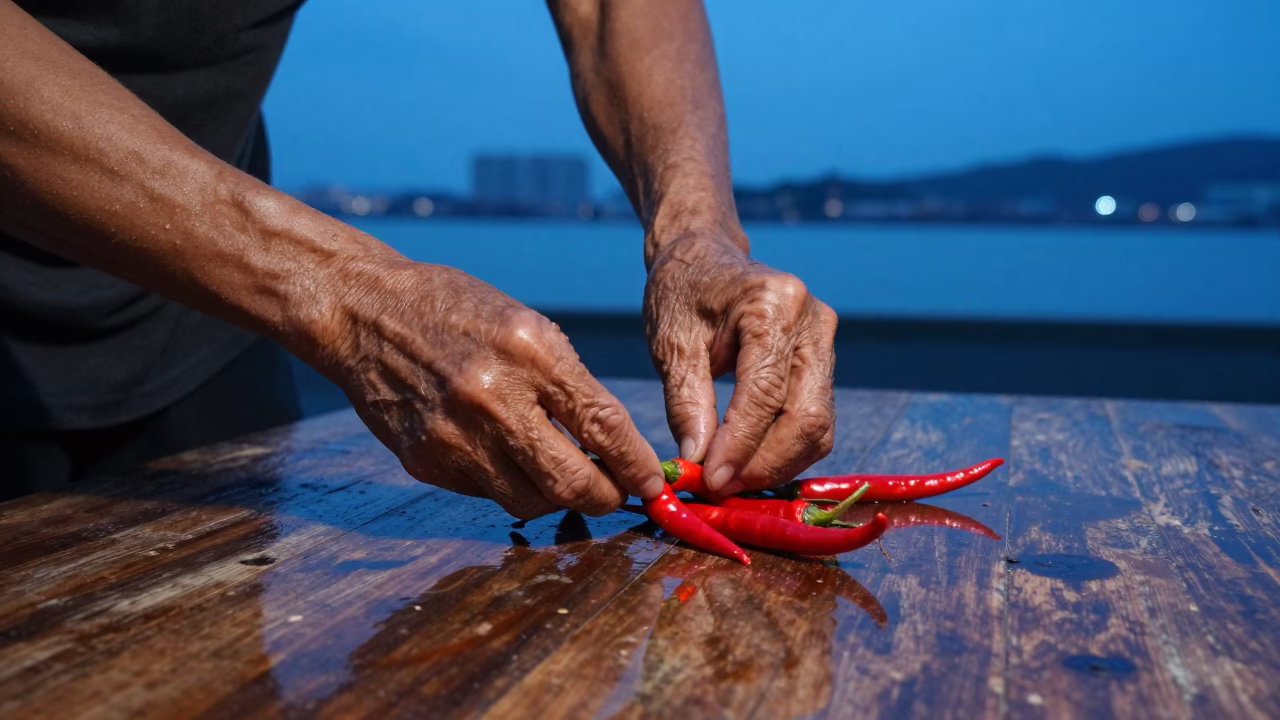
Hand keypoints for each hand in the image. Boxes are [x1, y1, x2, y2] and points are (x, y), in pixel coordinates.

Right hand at [313, 258, 664, 518]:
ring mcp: (454, 436)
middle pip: (571, 483)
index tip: (652, 482)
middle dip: (606, 498)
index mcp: (530, 352)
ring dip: (558, 498)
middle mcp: (492, 398)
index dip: (635, 465)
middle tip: (617, 494)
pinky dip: (509, 486)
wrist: (365, 312)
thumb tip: (615, 448)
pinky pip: (486, 495)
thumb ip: (570, 385)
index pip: (603, 426)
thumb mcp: (528, 326)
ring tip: (566, 478)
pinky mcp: (425, 462)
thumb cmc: (459, 312)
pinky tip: (511, 462)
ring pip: (530, 501)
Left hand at [644, 231, 837, 495]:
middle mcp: (813, 320)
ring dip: (777, 464)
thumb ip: (686, 404)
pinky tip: (748, 463)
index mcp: (774, 304)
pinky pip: (814, 418)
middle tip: (720, 489)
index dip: (740, 447)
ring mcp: (826, 340)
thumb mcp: (671, 344)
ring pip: (818, 425)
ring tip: (730, 481)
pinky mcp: (824, 360)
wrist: (704, 259)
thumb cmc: (681, 294)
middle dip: (764, 464)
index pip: (766, 394)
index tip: (710, 482)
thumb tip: (697, 464)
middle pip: (806, 417)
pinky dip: (784, 449)